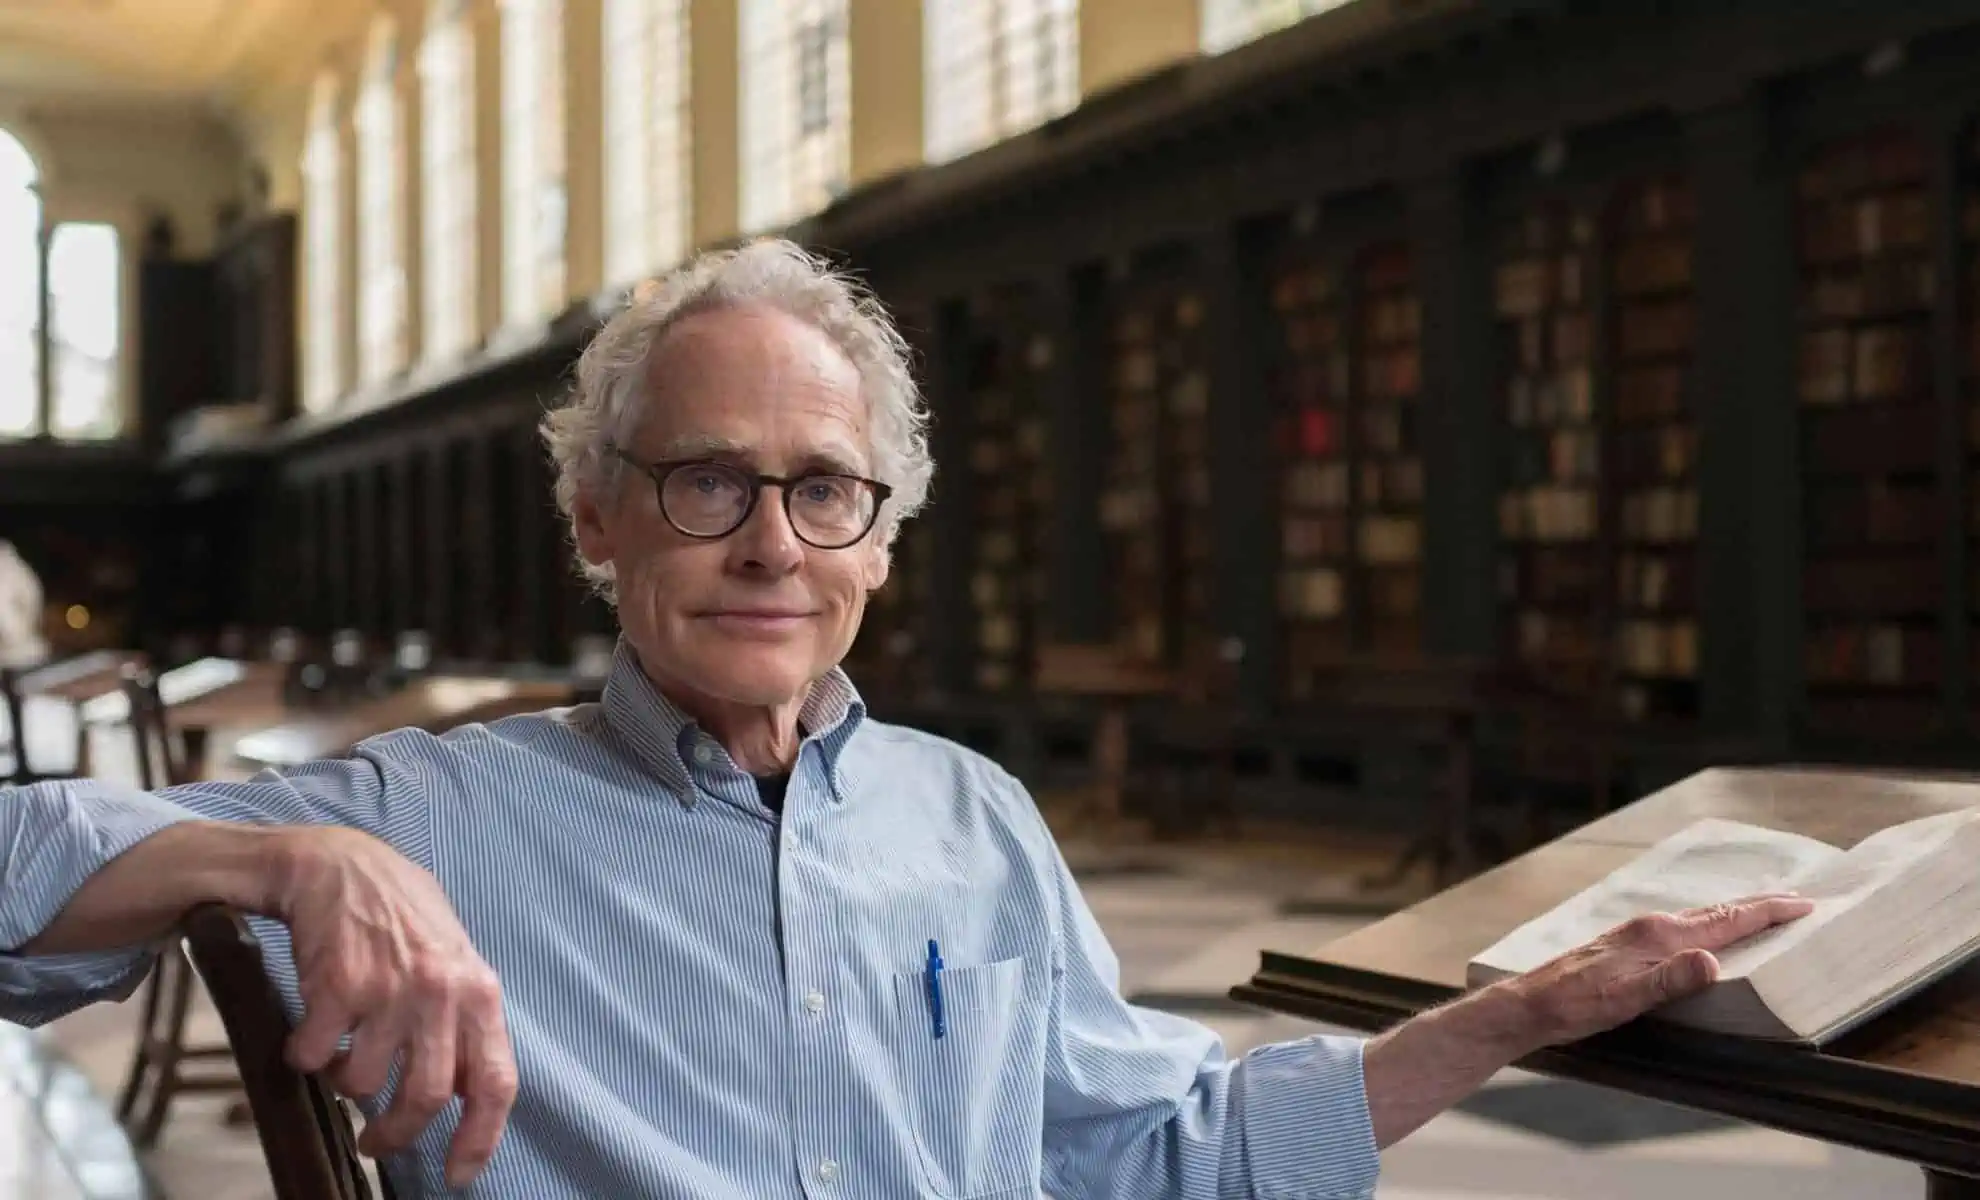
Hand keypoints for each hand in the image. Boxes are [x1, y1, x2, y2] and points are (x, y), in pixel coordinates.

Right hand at [266, 827, 516, 1187]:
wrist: (338, 866)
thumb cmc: (399, 918)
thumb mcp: (452, 962)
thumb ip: (462, 1022)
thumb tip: (463, 1093)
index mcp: (479, 992)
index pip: (496, 1082)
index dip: (480, 1139)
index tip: (459, 1175)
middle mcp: (441, 994)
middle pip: (425, 1098)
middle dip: (396, 1135)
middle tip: (377, 1142)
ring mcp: (389, 991)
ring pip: (360, 1083)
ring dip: (343, 1081)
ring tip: (340, 1053)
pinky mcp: (336, 989)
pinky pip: (313, 1057)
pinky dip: (305, 1055)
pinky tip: (312, 1030)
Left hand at [1496, 893, 1815, 1051]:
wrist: (1530, 1004)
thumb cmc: (1575, 1005)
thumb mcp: (1626, 1000)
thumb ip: (1670, 981)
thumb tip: (1713, 961)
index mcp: (1658, 936)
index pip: (1725, 921)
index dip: (1767, 912)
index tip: (1804, 904)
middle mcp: (1651, 927)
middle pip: (1717, 912)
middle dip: (1759, 905)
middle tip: (1797, 900)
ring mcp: (1638, 933)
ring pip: (1700, 918)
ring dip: (1735, 914)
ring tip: (1762, 912)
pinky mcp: (1628, 944)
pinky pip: (1683, 927)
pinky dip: (1709, 925)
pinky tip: (1707, 935)